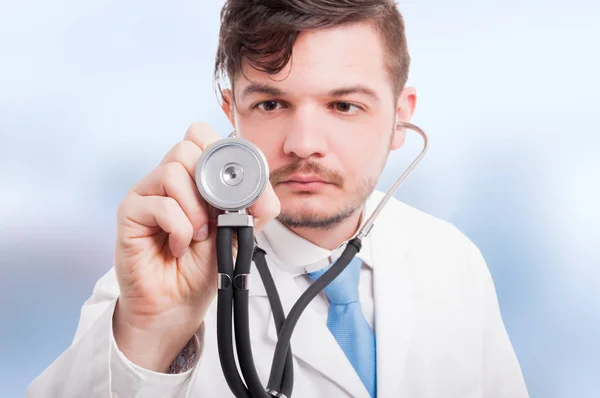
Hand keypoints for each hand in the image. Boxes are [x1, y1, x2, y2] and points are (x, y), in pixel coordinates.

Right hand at [112, 123, 279, 371]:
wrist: (178, 304)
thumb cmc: (202, 267)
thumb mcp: (239, 234)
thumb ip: (256, 209)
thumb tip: (264, 191)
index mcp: (193, 176)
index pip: (200, 135)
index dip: (219, 153)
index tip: (233, 188)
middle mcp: (167, 178)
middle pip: (186, 147)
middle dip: (210, 185)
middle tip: (215, 217)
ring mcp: (146, 193)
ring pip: (173, 171)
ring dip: (195, 210)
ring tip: (197, 235)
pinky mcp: (129, 212)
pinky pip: (160, 205)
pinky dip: (179, 229)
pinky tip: (179, 246)